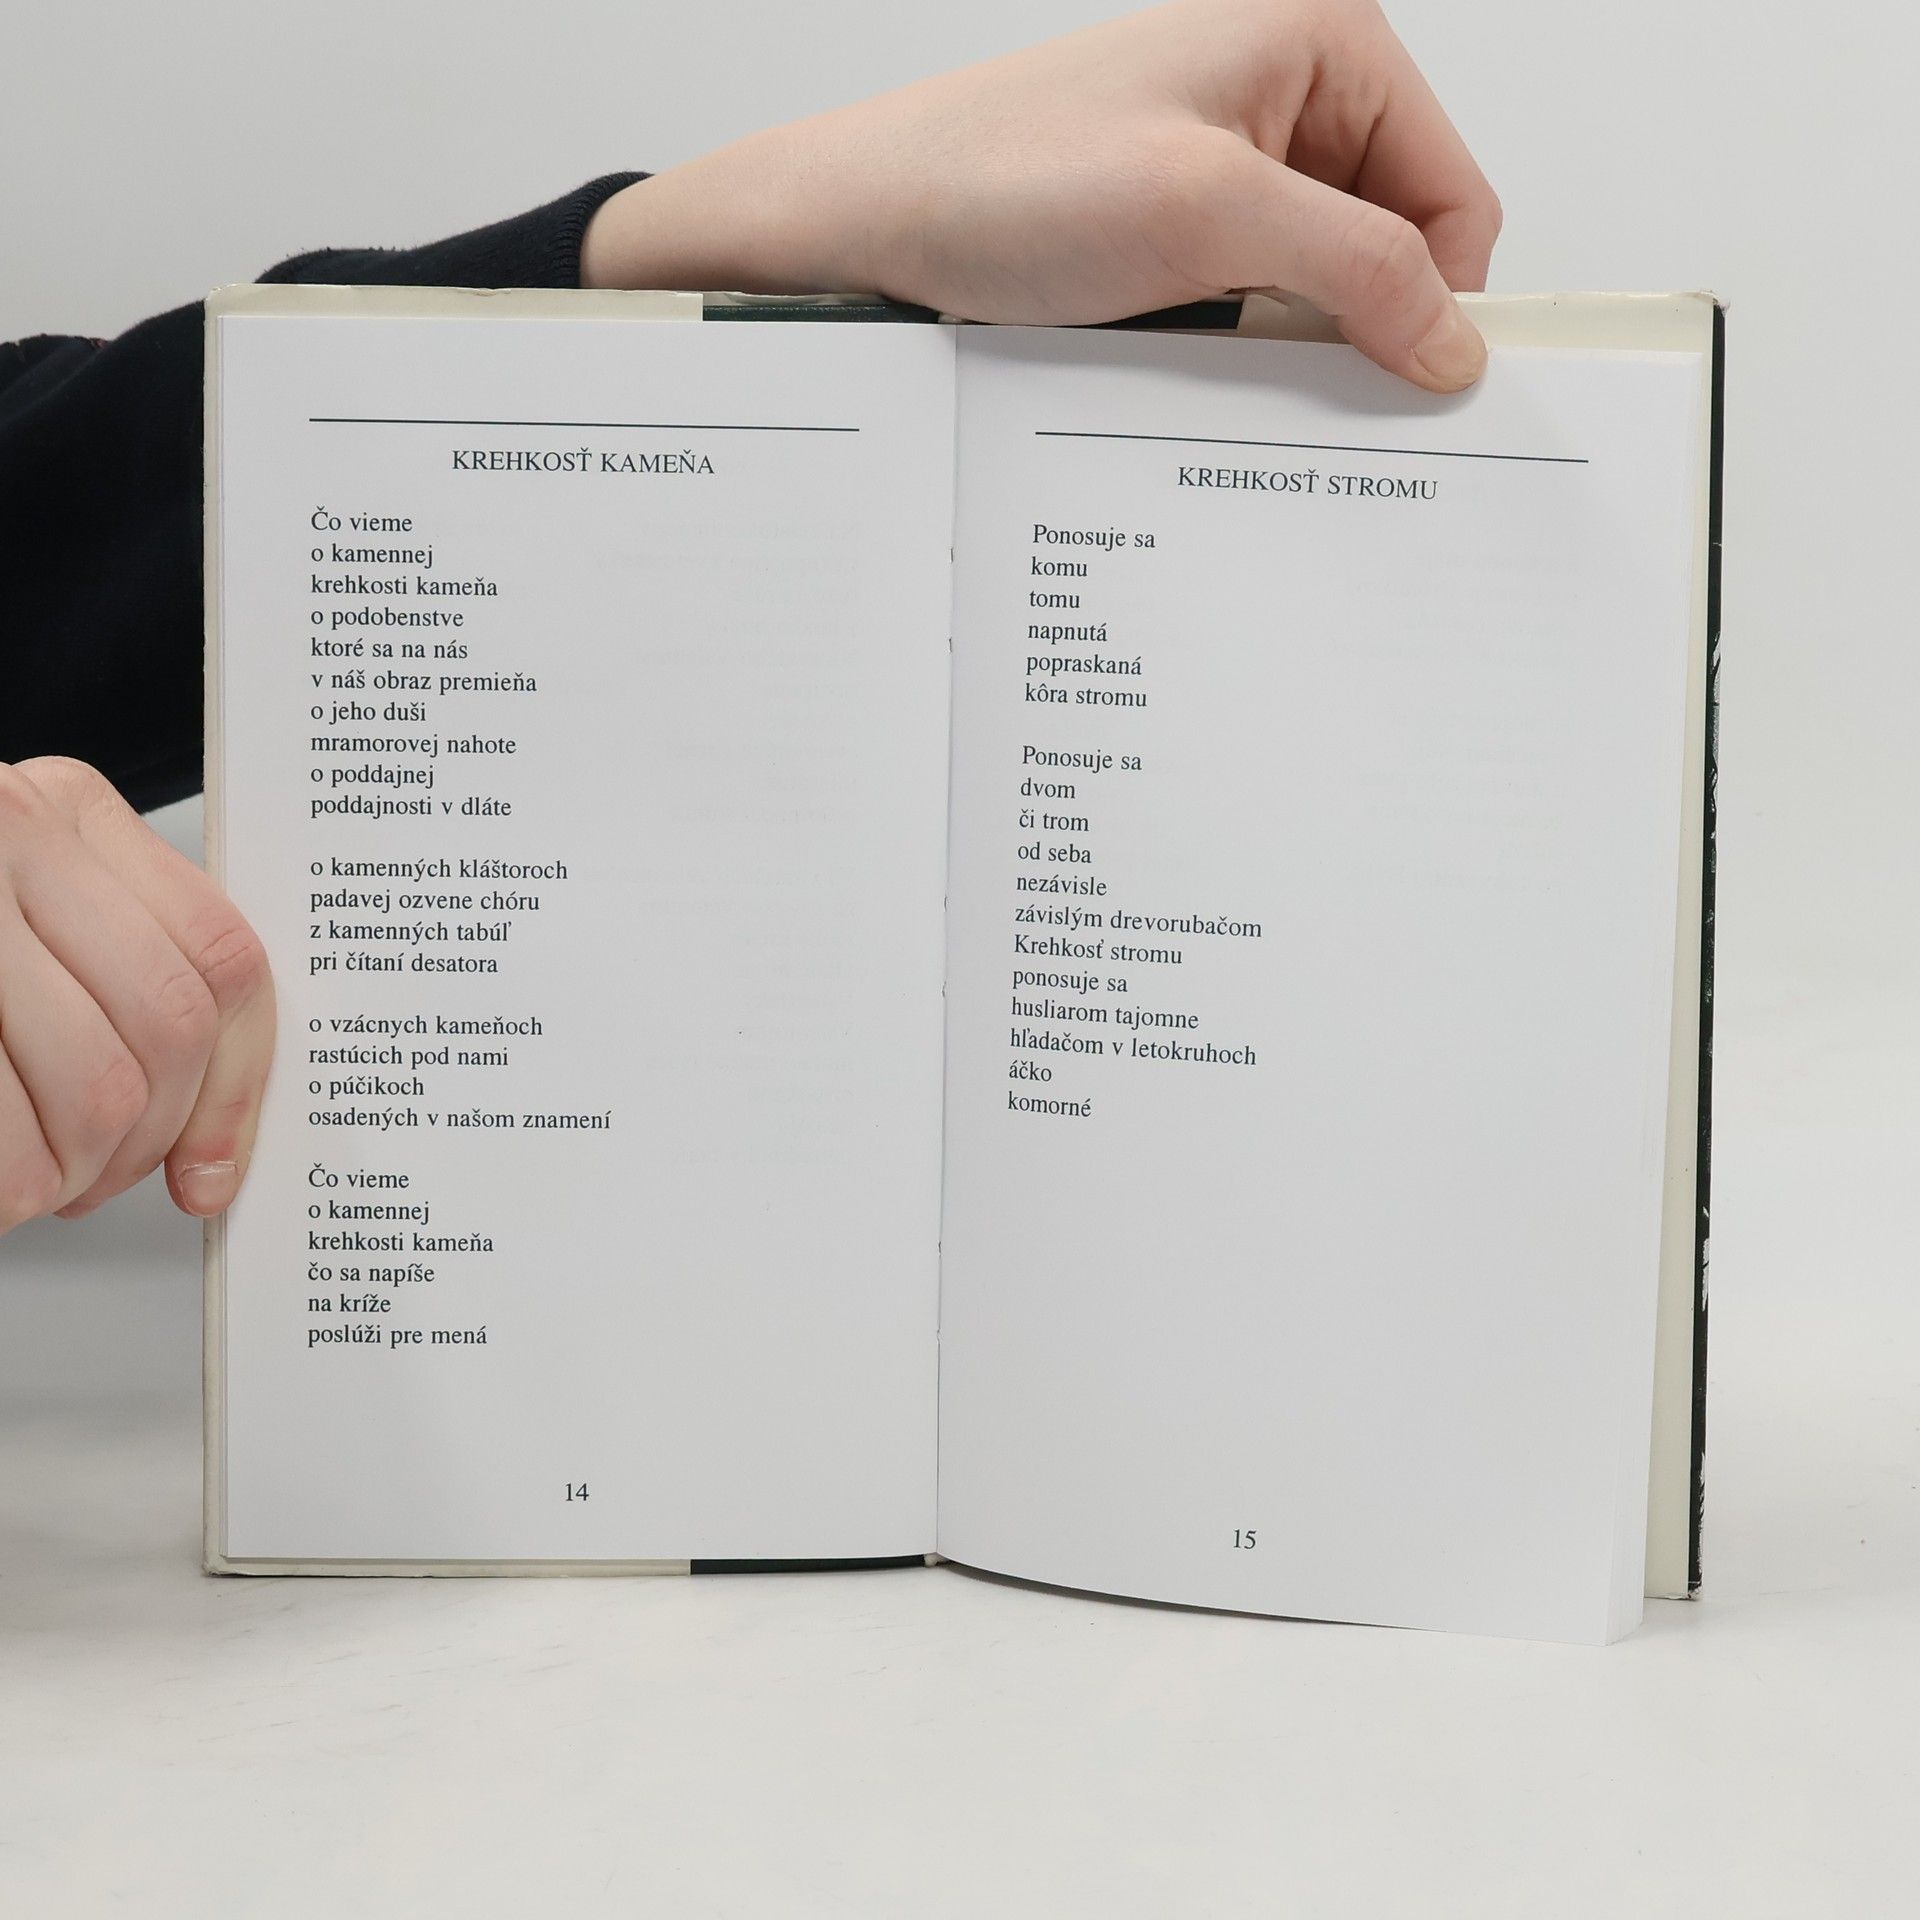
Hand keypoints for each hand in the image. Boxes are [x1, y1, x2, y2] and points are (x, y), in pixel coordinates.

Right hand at [0, 758, 274, 1235]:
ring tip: (22, 1180)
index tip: (207, 1170)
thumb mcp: (13, 923)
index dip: (233, 1089)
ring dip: (64, 1174)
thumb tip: (208, 1129)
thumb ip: (108, 976)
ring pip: (97, 1088)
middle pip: (168, 1030)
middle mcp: (4, 829)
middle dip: (139, 1142)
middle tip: (87, 1180)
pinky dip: (9, 1186)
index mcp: (57, 810)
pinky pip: (10, 1141)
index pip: (221, 959)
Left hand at [582, 0, 1499, 391]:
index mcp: (1320, 42)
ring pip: (1323, 287)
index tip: (1403, 384)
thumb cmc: (1002, 179)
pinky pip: (1257, 305)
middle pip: (1393, 245)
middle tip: (1279, 365)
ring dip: (1286, 341)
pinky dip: (1239, 346)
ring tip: (1207, 344)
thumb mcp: (1205, 214)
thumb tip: (1456, 343)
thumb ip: (1355, 267)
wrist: (864, 224)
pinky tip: (1184, 354)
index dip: (1435, 297)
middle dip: (1354, 322)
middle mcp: (1283, 93)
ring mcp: (1229, 166)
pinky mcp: (1181, 230)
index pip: (1453, 194)